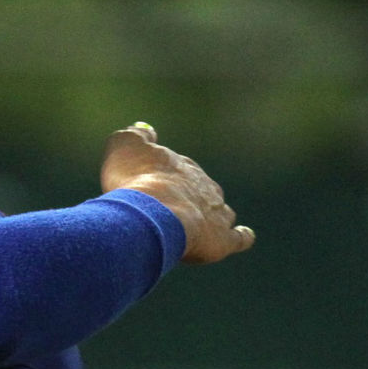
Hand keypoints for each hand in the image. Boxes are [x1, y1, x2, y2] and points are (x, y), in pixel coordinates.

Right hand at [100, 123, 253, 263]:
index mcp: (181, 166)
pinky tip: (242, 236)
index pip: (176, 166)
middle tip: (168, 211)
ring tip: (197, 228)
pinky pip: (238, 237)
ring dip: (212, 217)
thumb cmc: (136, 182)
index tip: (152, 185)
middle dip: (187, 197)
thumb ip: (133, 136)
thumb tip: (143, 128)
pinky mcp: (223, 239)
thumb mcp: (125, 148)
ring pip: (220, 211)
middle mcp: (203, 186)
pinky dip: (241, 236)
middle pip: (200, 188)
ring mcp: (217, 212)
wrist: (153, 215)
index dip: (164, 177)